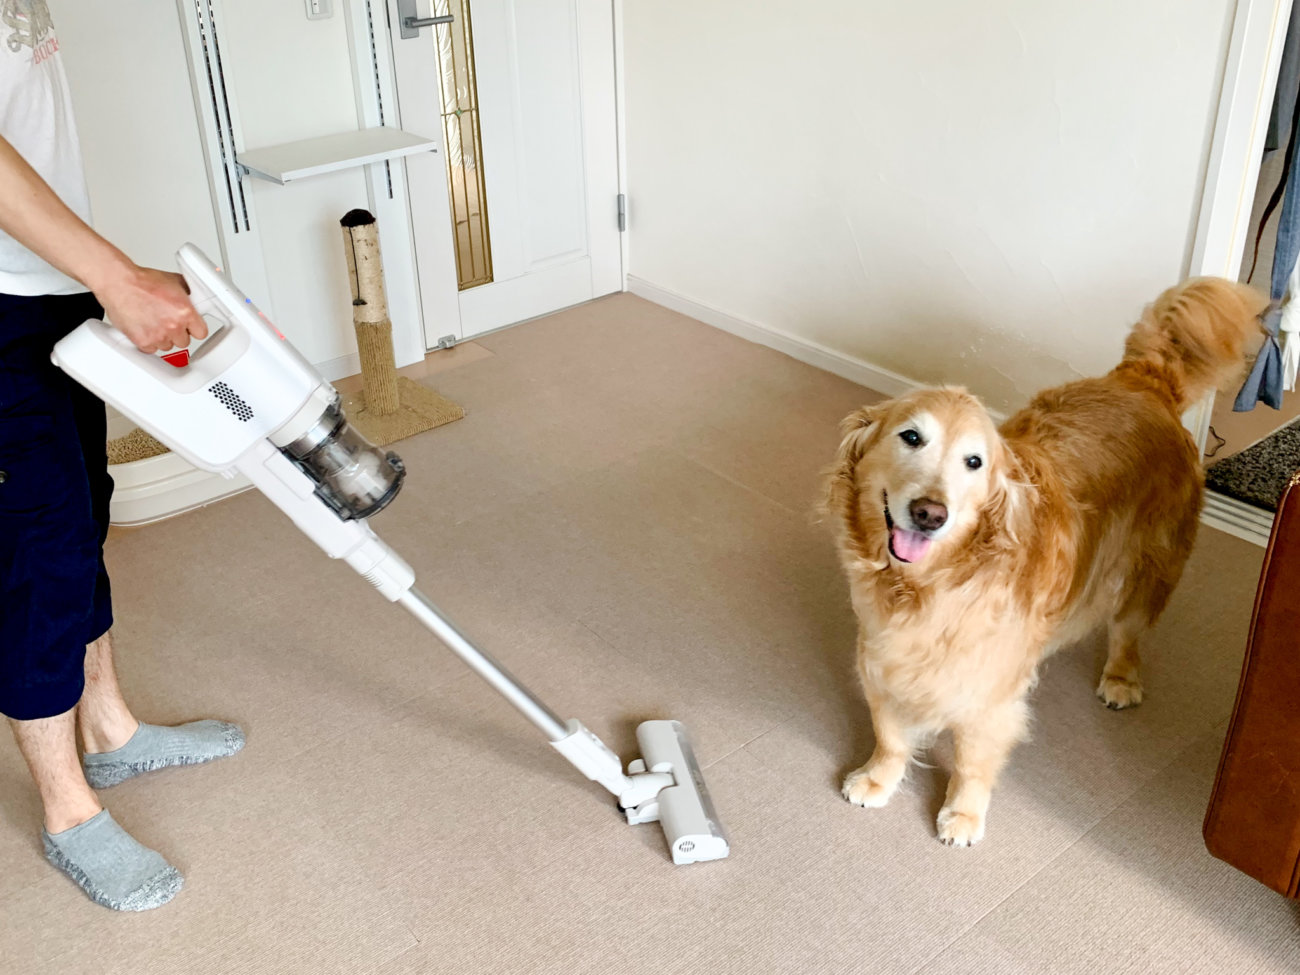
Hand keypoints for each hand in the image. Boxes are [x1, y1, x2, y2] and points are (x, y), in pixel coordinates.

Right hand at [94, 263, 208, 353]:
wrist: (118, 284)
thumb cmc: (142, 282)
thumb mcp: (174, 282)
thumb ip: (188, 295)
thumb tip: (195, 300)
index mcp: (185, 312)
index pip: (201, 333)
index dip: (194, 329)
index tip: (190, 327)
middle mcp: (173, 326)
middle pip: (184, 341)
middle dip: (177, 333)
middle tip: (167, 321)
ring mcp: (158, 335)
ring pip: (168, 346)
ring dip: (163, 338)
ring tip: (153, 322)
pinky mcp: (143, 342)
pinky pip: (152, 350)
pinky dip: (148, 342)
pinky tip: (145, 329)